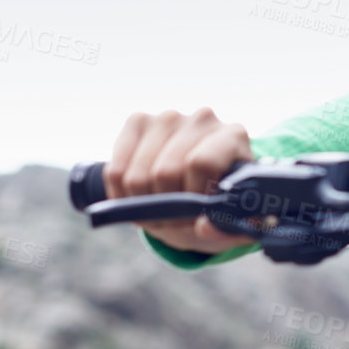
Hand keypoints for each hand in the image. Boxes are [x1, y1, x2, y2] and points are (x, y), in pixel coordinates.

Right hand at [104, 108, 254, 254]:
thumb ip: (225, 229)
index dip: (192, 196)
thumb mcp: (232, 222)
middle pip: (165, 171)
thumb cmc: (221, 203)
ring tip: (159, 213)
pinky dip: (122, 197)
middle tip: (174, 221)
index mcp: (233, 136)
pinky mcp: (138, 122)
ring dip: (143, 206)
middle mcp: (202, 119)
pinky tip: (138, 202)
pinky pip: (115, 171)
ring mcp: (167, 118)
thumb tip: (203, 227)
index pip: (201, 163)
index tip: (195, 217)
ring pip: (136, 175)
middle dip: (166, 208)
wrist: (202, 185)